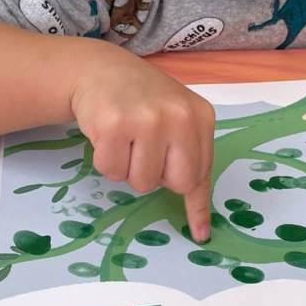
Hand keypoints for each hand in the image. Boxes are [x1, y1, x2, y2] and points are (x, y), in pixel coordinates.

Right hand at [70, 51, 214, 241]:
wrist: (103, 71)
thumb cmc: (144, 101)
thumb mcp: (178, 120)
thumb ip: (191, 163)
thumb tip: (201, 228)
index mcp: (201, 117)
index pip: (202, 173)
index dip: (195, 203)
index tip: (200, 234)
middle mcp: (179, 116)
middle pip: (175, 184)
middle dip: (157, 176)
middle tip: (144, 149)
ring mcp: (147, 119)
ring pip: (141, 182)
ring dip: (129, 168)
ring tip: (126, 138)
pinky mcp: (114, 124)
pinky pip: (112, 171)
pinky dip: (106, 160)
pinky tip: (109, 134)